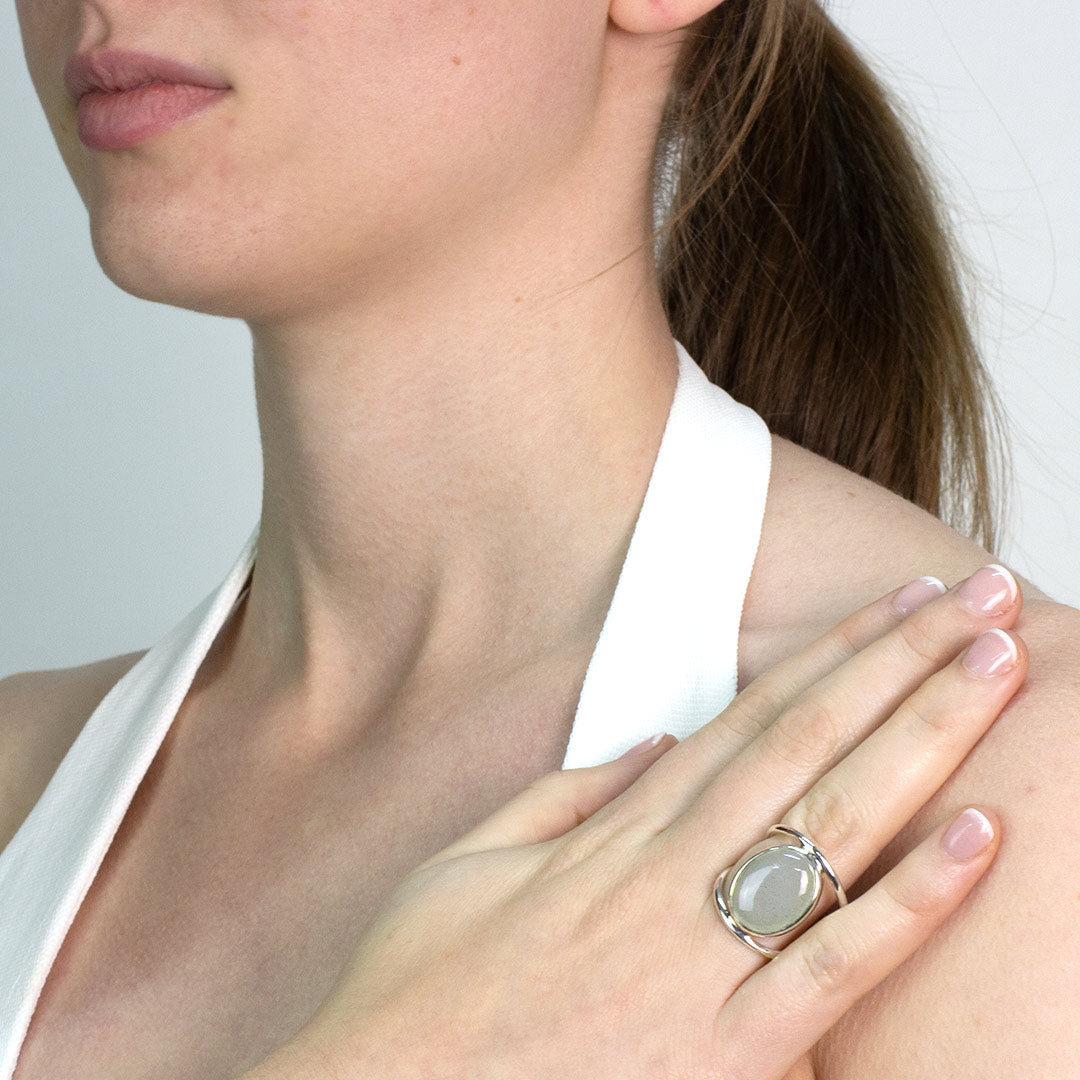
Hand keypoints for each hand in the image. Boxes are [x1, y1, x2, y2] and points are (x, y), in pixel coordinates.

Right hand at [248, 565, 1024, 1079]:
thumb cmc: (416, 997)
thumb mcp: (467, 866)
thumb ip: (567, 799)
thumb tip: (656, 747)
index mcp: (616, 837)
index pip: (751, 719)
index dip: (832, 654)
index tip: (898, 605)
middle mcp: (671, 879)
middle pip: (810, 746)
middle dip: (902, 664)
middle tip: (983, 600)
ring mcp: (703, 964)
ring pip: (835, 826)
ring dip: (924, 739)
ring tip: (995, 669)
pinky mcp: (727, 1057)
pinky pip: (834, 969)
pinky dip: (912, 901)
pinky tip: (978, 838)